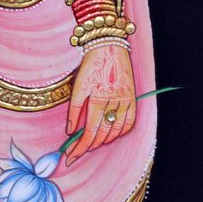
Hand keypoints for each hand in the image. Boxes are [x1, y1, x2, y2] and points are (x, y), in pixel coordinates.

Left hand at [64, 45, 135, 163]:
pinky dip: (120, 132)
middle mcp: (113, 102)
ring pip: (116, 131)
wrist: (109, 44)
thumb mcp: (78, 84)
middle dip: (88, 146)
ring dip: (103, 141)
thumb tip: (70, 131)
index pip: (90, 132)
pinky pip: (129, 122)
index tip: (70, 156)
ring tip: (91, 144)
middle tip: (76, 153)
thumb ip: (74, 110)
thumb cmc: (90, 63)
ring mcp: (125, 101)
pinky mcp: (132, 98)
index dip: (80, 147)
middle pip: (102, 134)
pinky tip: (111, 135)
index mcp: (98, 98)